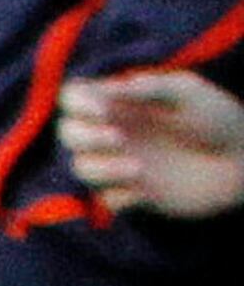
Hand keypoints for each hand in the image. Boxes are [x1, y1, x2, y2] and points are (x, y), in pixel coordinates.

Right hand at [59, 70, 243, 221]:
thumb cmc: (219, 117)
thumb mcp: (188, 89)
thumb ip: (150, 84)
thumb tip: (114, 88)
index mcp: (122, 103)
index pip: (73, 97)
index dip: (76, 102)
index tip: (103, 108)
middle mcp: (115, 132)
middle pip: (67, 133)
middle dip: (84, 136)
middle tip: (119, 138)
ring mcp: (120, 165)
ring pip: (80, 168)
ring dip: (100, 168)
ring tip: (138, 168)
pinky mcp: (134, 196)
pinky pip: (106, 200)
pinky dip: (120, 196)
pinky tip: (147, 192)